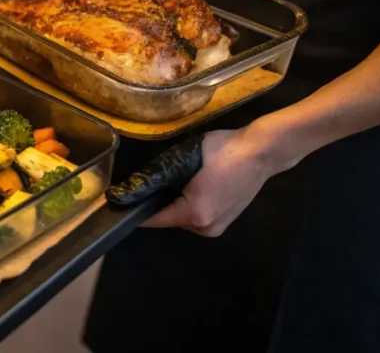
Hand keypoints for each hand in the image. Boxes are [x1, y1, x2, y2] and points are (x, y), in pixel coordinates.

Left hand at [141, 128, 275, 236]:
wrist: (262, 152)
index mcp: (194, 214)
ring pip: (181, 218)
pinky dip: (188, 204)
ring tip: (172, 181)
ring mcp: (217, 227)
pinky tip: (189, 186)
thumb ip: (161, 174)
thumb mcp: (185, 156)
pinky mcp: (225, 221)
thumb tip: (140, 184)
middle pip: (168, 219)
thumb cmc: (224, 151)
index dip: (135, 209)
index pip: (153, 218)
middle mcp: (205, 228)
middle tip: (147, 183)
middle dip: (156, 202)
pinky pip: (196, 216)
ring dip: (173, 203)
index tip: (118, 203)